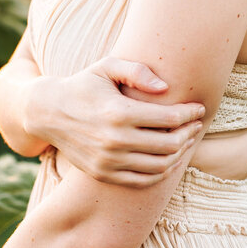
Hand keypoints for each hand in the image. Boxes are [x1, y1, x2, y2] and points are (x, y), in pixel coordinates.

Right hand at [26, 57, 204, 186]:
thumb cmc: (83, 84)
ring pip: (160, 166)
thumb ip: (137, 71)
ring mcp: (108, 161)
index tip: (199, 108)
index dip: (190, 114)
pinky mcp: (104, 173)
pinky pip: (142, 181)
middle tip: (196, 124)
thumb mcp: (106, 66)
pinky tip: (169, 159)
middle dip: (189, 134)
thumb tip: (165, 87)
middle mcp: (114, 140)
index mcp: (118, 112)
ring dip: (179, 154)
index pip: (169, 119)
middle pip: (169, 145)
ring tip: (185, 140)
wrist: (48, 112)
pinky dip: (161, 172)